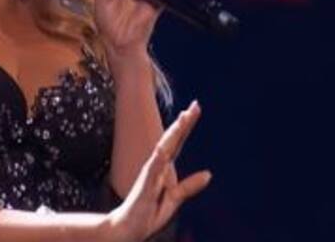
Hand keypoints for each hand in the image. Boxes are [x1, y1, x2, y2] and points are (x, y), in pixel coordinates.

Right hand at [100, 101, 210, 241]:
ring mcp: (149, 175)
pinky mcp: (143, 186)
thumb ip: (189, 186)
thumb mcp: (173, 199)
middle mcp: (156, 167)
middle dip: (184, 123)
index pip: (178, 143)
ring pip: (163, 150)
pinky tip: (164, 147)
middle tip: (195, 105)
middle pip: (172, 141)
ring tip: (183, 119)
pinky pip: (152, 170)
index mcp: (164, 169)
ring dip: (173, 134)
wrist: (125, 230)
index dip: (186, 126)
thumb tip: (209, 174)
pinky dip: (158, 158)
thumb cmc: (146, 214)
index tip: (194, 108)